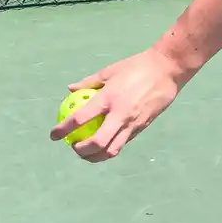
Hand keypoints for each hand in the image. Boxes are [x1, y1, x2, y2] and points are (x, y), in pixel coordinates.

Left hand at [49, 48, 186, 161]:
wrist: (167, 70)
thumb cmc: (136, 67)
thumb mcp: (109, 71)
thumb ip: (89, 82)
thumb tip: (70, 89)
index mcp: (108, 98)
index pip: (80, 118)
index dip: (63, 129)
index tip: (54, 135)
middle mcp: (119, 114)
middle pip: (96, 143)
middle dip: (81, 150)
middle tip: (73, 147)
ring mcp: (132, 123)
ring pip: (111, 150)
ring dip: (96, 156)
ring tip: (87, 152)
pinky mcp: (141, 127)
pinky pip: (123, 143)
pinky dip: (110, 149)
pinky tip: (104, 146)